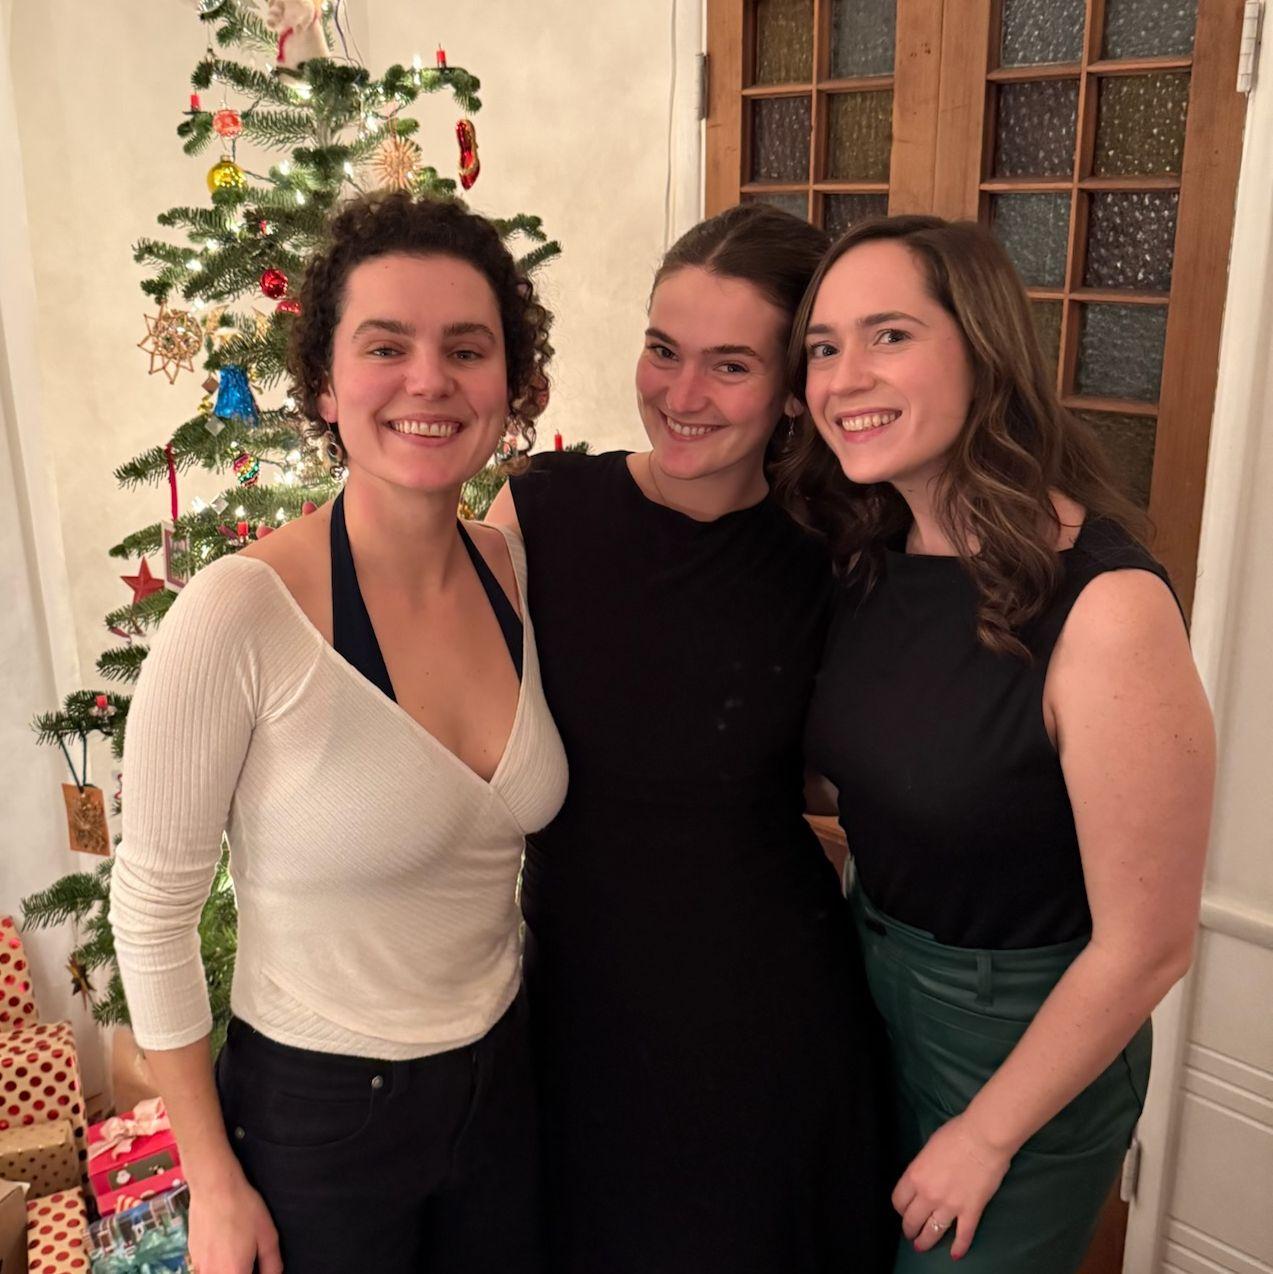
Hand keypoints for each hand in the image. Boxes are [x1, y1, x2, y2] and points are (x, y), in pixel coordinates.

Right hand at [187, 1168, 281, 1273]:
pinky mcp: (192, 1258)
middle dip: (243, 1271)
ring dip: (230, 1269)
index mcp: (234, 1273)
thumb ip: (272, 1263)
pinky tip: (225, 1247)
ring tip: (238, 1251)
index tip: (259, 1267)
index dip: (256, 1273)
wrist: (214, 1189)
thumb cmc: (242, 1209)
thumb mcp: (268, 1235)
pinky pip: (206, 1270)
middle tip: (250, 1258)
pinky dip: (218, 1265)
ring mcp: (199, 1268)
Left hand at [891, 1113, 1011, 1260]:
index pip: (899, 1201)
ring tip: (922, 1246)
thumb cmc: (955, 1135)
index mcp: (915, 1175)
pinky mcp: (970, 1212)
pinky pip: (963, 1235)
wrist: (983, 1138)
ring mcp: (949, 1206)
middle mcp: (928, 1195)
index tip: (903, 1211)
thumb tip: (925, 1177)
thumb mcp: (928, 1148)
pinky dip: (959, 1247)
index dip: (900, 1208)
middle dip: (909, 1229)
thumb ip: (923, 1168)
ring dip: (926, 1241)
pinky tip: (955, 1254)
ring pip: (932, 1232)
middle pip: (912, 1220)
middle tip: (911, 1233)